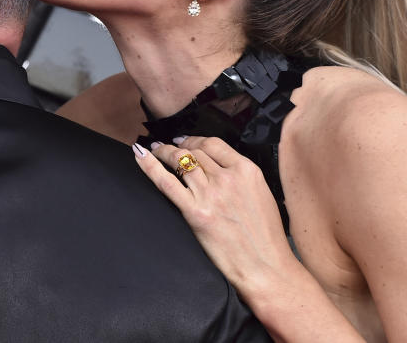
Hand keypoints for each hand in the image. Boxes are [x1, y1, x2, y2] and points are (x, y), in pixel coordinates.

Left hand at [133, 136, 302, 300]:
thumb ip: (240, 177)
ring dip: (162, 152)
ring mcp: (210, 194)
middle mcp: (227, 178)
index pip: (213, 143)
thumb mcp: (260, 195)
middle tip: (165, 146)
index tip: (184, 141)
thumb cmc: (265, 237)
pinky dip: (149, 166)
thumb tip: (218, 168)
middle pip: (194, 151)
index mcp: (247, 171)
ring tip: (154, 150)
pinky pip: (166, 182)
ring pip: (179, 160)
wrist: (265, 266)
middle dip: (176, 146)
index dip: (194, 139)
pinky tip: (140, 156)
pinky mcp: (195, 212)